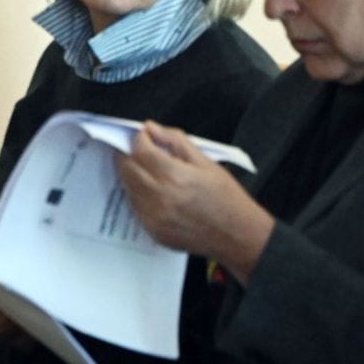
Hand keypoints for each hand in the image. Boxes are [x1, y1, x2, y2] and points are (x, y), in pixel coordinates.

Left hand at [115, 122, 273, 282]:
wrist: (237, 235)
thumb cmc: (227, 198)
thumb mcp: (206, 162)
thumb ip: (175, 141)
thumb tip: (152, 128)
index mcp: (174, 176)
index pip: (140, 150)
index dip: (139, 138)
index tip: (145, 134)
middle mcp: (159, 198)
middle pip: (127, 168)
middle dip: (130, 154)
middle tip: (141, 149)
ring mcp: (154, 217)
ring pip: (127, 188)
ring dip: (132, 174)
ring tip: (149, 169)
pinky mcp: (153, 231)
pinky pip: (135, 207)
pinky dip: (139, 194)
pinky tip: (155, 190)